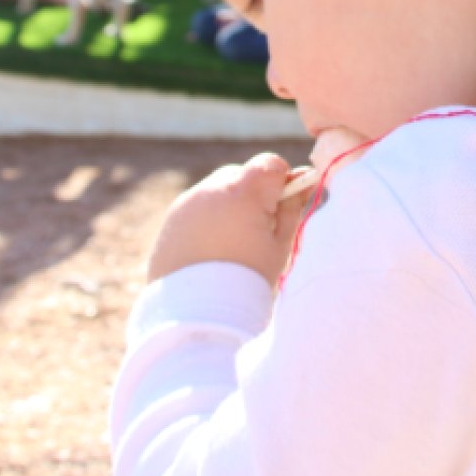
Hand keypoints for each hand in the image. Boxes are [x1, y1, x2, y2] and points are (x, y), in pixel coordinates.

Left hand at [146, 153, 311, 285]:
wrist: (197, 312)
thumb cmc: (247, 279)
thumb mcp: (279, 246)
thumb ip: (292, 209)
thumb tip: (303, 184)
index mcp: (244, 192)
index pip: (269, 163)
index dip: (281, 182)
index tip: (281, 207)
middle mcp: (212, 188)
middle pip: (242, 175)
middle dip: (253, 194)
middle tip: (257, 230)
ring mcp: (188, 201)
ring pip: (218, 190)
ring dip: (229, 206)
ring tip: (231, 245)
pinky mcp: (172, 217)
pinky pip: (197, 206)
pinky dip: (208, 219)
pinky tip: (211, 250)